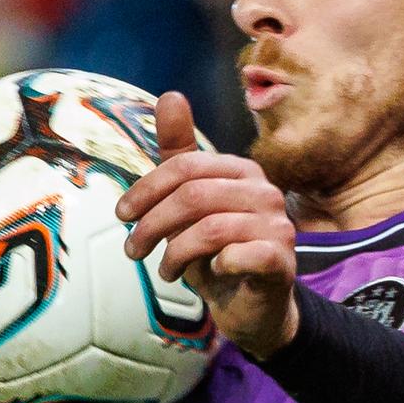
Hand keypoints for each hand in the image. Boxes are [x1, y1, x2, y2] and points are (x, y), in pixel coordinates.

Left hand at [116, 91, 300, 360]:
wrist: (252, 307)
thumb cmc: (217, 252)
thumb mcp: (190, 203)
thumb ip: (180, 155)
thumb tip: (171, 95)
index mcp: (241, 171)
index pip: (185, 166)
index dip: (146, 189)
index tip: (122, 215)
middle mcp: (265, 191)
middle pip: (194, 195)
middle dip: (153, 224)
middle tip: (132, 249)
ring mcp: (278, 225)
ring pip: (210, 228)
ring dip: (175, 253)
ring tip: (164, 270)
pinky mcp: (281, 260)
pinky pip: (240, 255)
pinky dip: (214, 266)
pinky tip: (208, 274)